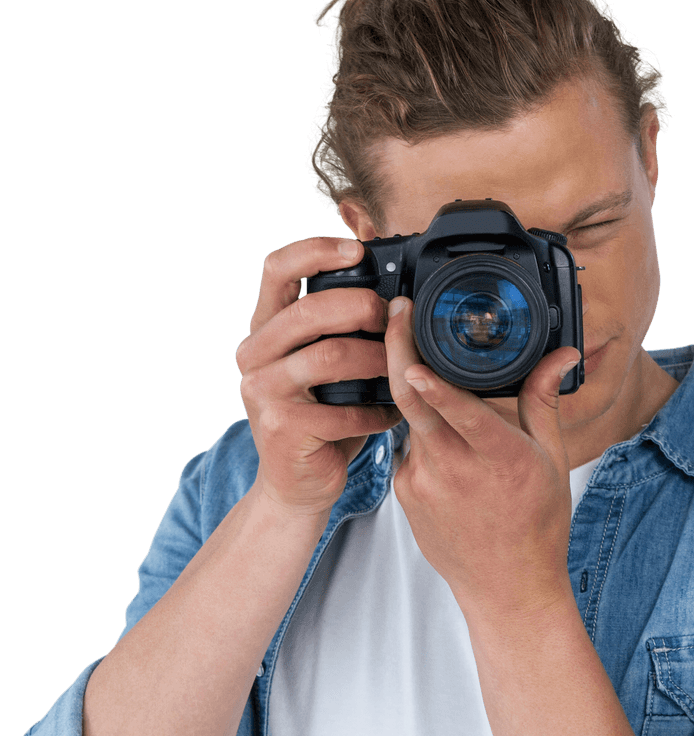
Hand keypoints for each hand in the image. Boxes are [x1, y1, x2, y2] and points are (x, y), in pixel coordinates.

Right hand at [236, 238, 401, 519]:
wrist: (297, 484)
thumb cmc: (322, 418)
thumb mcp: (324, 366)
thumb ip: (341, 331)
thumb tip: (395, 293)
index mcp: (264, 329)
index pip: (277, 269)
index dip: (316, 251)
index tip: (357, 251)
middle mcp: (253, 354)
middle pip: (310, 310)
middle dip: (362, 308)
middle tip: (393, 318)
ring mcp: (262, 391)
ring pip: (331, 357)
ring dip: (377, 361)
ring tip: (398, 370)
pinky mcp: (281, 427)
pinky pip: (343, 409)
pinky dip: (377, 412)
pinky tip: (392, 415)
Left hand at [383, 295, 580, 620]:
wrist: (507, 588)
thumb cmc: (536, 525)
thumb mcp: (551, 461)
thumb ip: (544, 401)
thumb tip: (562, 355)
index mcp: (499, 458)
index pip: (459, 413)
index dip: (433, 382)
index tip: (411, 351)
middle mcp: (455, 471)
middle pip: (412, 402)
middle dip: (396, 351)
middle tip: (393, 314)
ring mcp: (422, 485)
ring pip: (409, 420)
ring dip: (415, 395)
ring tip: (424, 374)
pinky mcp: (403, 495)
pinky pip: (405, 447)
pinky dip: (420, 433)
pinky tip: (441, 443)